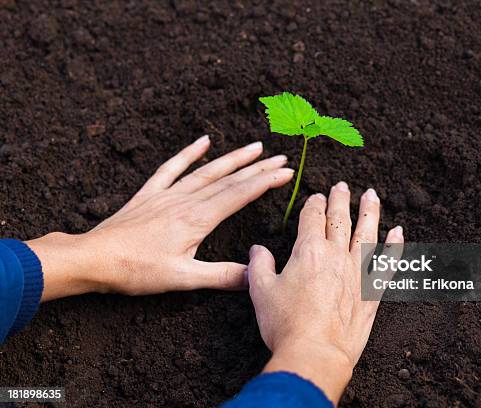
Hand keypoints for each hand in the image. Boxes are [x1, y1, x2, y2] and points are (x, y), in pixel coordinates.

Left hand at [27, 136, 293, 300]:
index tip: (287, 173)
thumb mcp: (182, 279)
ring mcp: (167, 194)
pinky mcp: (150, 194)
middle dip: (257, 168)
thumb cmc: (136, 270)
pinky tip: (202, 142)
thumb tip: (255, 277)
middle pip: (228, 179)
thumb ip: (221, 276)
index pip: (239, 194)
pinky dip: (188, 154)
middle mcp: (186, 200)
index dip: (265, 182)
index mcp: (197, 219)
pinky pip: (172, 168)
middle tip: (282, 158)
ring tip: (255, 147)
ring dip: (233, 159)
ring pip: (206, 171)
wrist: (93, 258)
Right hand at [247, 182, 403, 403]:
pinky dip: (394, 247)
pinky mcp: (372, 293)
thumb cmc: (285, 324)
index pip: (312, 218)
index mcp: (308, 251)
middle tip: (342, 186)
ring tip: (372, 195)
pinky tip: (399, 232)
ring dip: (369, 212)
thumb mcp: (260, 291)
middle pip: (339, 219)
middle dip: (340, 200)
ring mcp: (357, 273)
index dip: (313, 204)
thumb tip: (258, 249)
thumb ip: (259, 265)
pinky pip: (387, 264)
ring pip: (366, 234)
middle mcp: (335, 256)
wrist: (315, 353)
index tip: (316, 196)